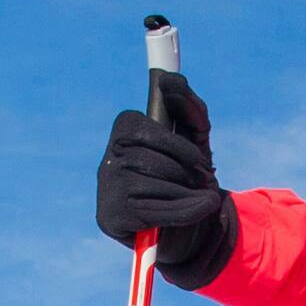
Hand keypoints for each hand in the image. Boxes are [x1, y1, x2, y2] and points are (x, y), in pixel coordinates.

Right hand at [96, 69, 238, 290]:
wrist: (192, 225)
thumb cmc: (190, 176)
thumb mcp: (197, 137)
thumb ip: (188, 104)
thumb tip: (166, 80)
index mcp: (123, 130)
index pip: (149, 131)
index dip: (181, 148)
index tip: (197, 160)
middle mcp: (108, 157)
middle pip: (158, 161)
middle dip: (189, 174)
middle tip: (199, 183)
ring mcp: (106, 188)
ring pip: (161, 186)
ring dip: (190, 194)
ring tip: (194, 198)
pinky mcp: (110, 217)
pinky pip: (159, 211)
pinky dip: (188, 212)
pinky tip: (199, 211)